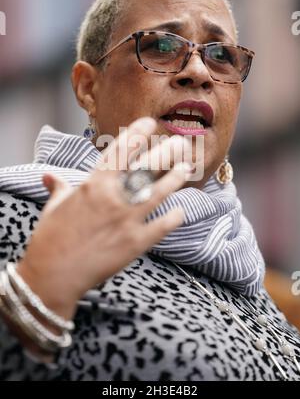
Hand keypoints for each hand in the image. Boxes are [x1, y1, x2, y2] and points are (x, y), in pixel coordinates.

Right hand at [17, 117, 191, 319]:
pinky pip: (162, 226)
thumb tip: (48, 176)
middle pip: (147, 167)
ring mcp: (128, 219)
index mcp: (94, 184)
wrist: (53, 275)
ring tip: (186, 167)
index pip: (120, 150)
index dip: (137, 133)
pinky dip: (174, 218)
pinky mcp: (136, 243)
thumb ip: (58, 188)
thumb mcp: (53, 208)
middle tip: (181, 143)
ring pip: (160, 192)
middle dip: (167, 151)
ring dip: (175, 178)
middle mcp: (114, 197)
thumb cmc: (50, 240)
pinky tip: (181, 212)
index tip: (149, 123)